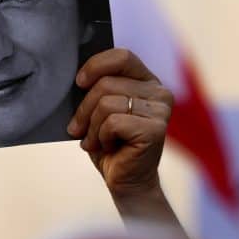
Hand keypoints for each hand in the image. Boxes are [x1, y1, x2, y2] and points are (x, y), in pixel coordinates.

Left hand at [66, 48, 190, 238]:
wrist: (127, 182)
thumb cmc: (112, 145)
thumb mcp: (101, 110)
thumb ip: (98, 89)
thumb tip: (78, 77)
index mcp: (147, 81)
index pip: (122, 56)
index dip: (96, 65)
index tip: (79, 82)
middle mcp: (160, 92)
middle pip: (106, 83)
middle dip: (84, 109)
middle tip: (78, 129)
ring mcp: (161, 111)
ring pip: (106, 103)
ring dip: (92, 127)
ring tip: (96, 141)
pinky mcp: (156, 130)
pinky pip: (112, 123)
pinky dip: (101, 137)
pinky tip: (109, 148)